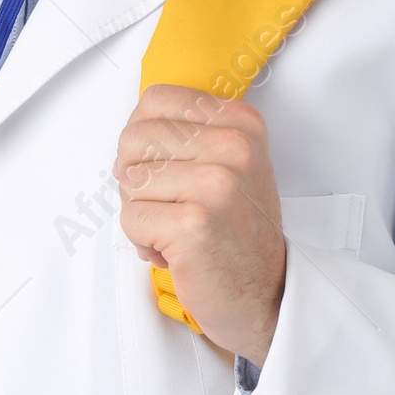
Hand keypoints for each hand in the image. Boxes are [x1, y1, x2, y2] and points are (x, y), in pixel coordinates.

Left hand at [115, 84, 285, 364]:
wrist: (266, 295)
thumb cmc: (237, 232)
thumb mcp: (229, 165)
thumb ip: (187, 134)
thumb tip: (130, 130)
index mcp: (241, 123)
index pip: (155, 100)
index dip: (142, 138)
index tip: (162, 168)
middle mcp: (234, 147)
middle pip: (134, 138)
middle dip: (135, 178)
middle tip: (167, 205)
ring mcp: (217, 185)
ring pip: (128, 181)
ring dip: (140, 213)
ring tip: (174, 230)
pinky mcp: (194, 225)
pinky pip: (131, 218)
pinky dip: (142, 241)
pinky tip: (174, 250)